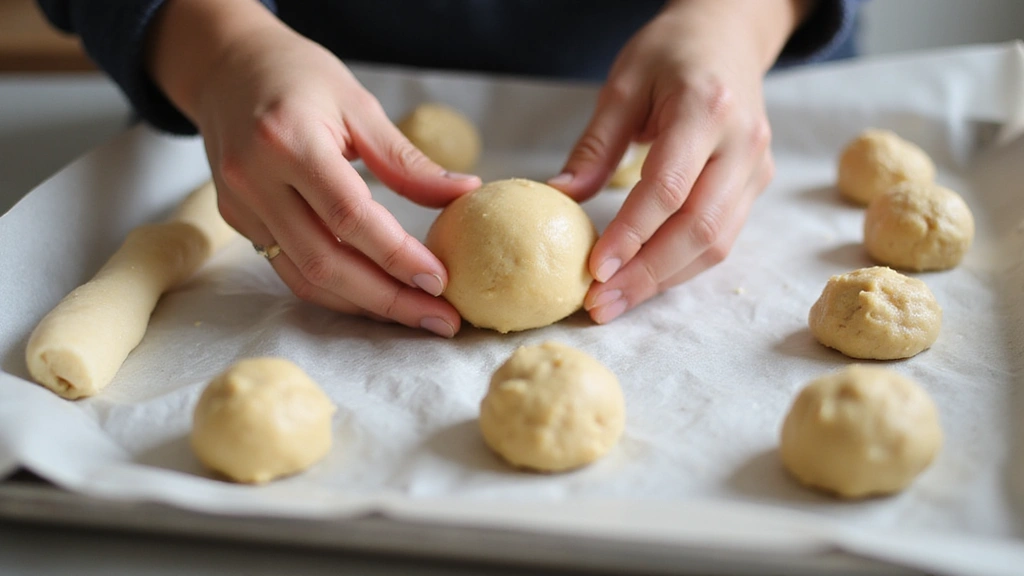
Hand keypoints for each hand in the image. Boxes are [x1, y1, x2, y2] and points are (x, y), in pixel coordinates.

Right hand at [146, 0, 479, 336]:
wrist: (225, 66)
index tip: (441, 281)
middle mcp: (256, 179)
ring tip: (417, 316)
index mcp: (288, 140)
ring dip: (364, 306)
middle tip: (441, 320)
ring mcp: (240, 206)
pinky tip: (375, 298)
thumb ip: (407, 161)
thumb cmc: (298, 76)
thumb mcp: (359, 105)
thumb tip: (465, 193)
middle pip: (325, 261)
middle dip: (388, 299)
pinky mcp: (237, 221)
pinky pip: (289, 269)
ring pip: (304, 277)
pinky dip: (335, 291)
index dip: (397, 255)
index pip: (349, 215)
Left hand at [549, 0, 809, 323]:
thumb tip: (560, 196)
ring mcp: (756, 166)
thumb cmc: (671, 53)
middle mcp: (742, 143)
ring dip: (664, 280)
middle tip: (601, 304)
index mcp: (706, 108)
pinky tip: (646, 278)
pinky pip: (723, 238)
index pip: (669, 188)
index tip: (595, 269)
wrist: (728, 33)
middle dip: (647, 274)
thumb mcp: (622, 83)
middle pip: (699, 228)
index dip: (632, 234)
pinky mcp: (756, 183)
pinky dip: (682, 265)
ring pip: (716, 243)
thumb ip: (594, 144)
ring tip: (616, 301)